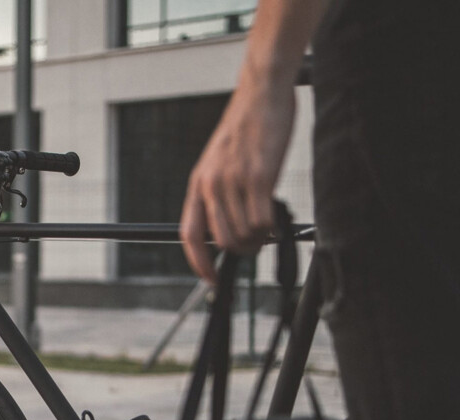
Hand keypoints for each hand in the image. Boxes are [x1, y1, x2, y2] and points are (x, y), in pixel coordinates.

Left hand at [179, 81, 295, 282]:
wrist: (261, 93)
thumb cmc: (244, 129)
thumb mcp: (217, 164)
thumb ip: (216, 196)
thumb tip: (223, 231)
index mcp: (198, 185)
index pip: (190, 235)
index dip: (198, 263)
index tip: (210, 279)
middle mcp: (211, 186)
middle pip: (222, 242)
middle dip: (241, 251)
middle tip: (255, 243)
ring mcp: (234, 182)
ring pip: (244, 235)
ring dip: (258, 239)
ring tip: (267, 227)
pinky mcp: (259, 176)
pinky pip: (263, 221)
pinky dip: (272, 228)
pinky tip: (276, 219)